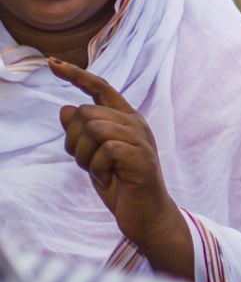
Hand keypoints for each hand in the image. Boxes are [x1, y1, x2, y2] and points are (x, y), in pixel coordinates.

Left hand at [50, 58, 192, 277]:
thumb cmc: (122, 185)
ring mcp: (140, 139)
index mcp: (126, 118)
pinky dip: (97, 169)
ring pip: (93, 128)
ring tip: (98, 172)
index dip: (76, 75)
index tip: (52, 64)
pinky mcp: (141, 157)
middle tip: (88, 165)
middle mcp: (135, 123)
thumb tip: (64, 108)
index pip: (100, 87)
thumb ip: (82, 134)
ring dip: (85, 156)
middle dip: (74, 142)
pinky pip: (105, 150)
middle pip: (86, 112)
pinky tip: (107, 180)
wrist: (147, 216)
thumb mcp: (94, 157)